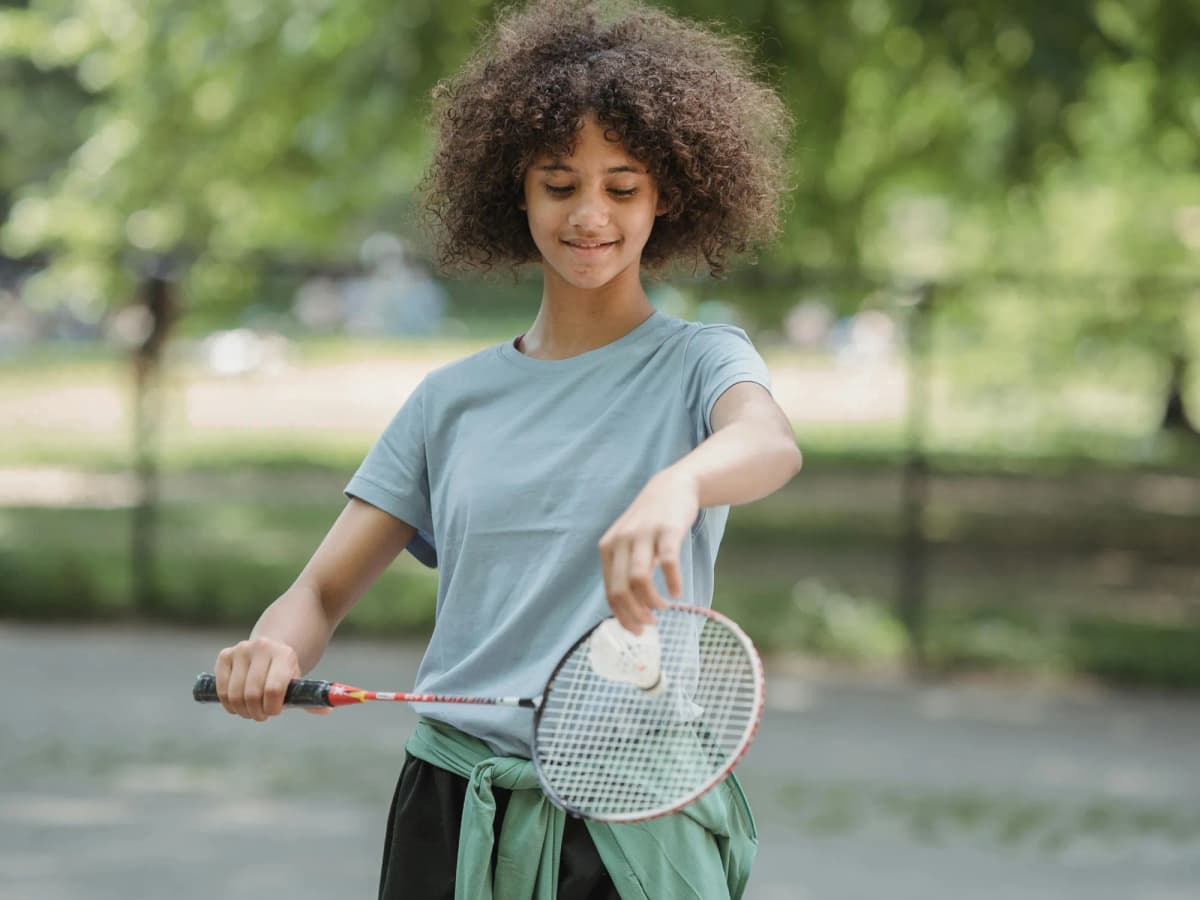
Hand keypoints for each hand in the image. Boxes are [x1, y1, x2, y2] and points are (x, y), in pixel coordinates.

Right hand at [214, 636, 328, 720]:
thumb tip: (327, 710)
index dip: (271, 708)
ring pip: (234, 694)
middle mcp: (262, 648)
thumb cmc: (285, 673)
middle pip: (252, 694)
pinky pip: (221, 690)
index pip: (274, 689)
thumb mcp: (298, 683)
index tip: (274, 712)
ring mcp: (241, 650)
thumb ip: (309, 698)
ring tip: (250, 711)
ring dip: (242, 711)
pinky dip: (228, 704)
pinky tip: (237, 705)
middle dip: (256, 712)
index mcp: (285, 654)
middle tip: (261, 715)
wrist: (269, 649)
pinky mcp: (225, 655)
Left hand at [599, 467, 699, 633]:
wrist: (672, 487)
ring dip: (652, 602)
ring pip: (640, 579)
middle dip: (635, 614)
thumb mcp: (629, 544)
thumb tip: (629, 610)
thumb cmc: (650, 523)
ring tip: (665, 608)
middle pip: (621, 590)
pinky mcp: (667, 530)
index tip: (636, 630)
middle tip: (650, 625)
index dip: (623, 616)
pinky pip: (667, 561)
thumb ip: (625, 571)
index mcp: (608, 548)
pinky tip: (677, 592)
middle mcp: (621, 541)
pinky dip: (672, 582)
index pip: (610, 592)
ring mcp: (643, 534)